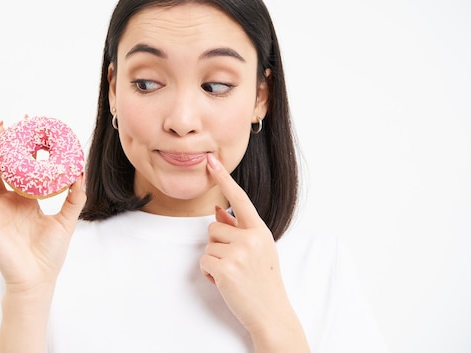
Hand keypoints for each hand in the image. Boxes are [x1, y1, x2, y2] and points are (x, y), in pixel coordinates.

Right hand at [0, 122, 85, 296]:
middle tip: (6, 125)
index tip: (28, 125)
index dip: (19, 145)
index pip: (16, 165)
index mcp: (22, 198)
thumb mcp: (66, 219)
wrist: (38, 278)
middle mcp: (5, 200)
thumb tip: (80, 172)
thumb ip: (73, 196)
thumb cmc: (49, 253)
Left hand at [200, 153, 308, 351]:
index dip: (224, 179)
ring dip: (214, 259)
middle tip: (236, 264)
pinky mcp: (225, 268)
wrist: (271, 313)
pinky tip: (225, 282)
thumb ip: (239, 228)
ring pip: (208, 244)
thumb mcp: (258, 249)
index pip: (240, 199)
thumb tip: (218, 210)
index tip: (211, 162)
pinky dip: (209, 273)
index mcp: (260, 230)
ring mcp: (239, 253)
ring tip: (233, 273)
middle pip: (214, 226)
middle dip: (218, 244)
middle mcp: (251, 238)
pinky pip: (204, 261)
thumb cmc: (264, 280)